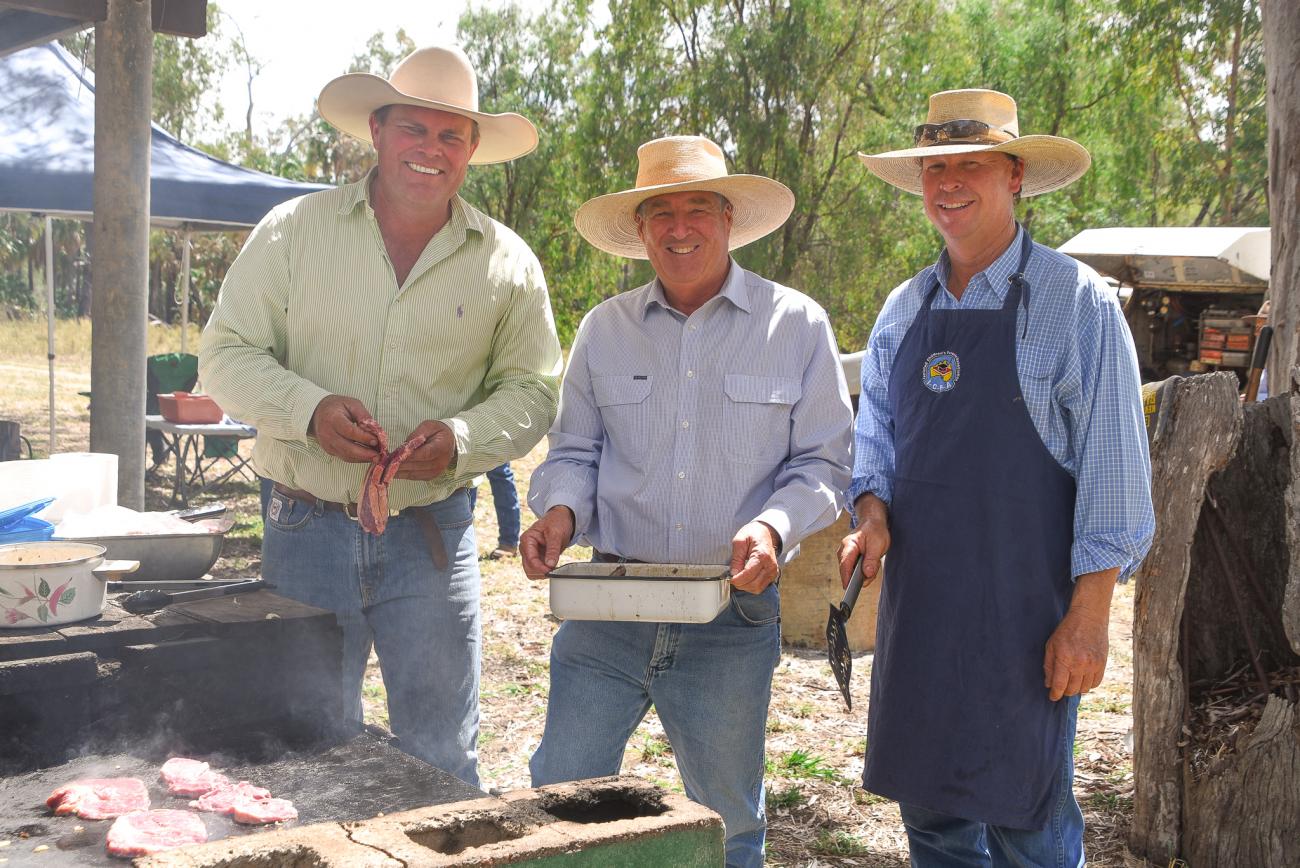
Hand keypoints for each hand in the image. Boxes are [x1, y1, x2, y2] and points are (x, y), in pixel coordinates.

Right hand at [310, 395, 380, 462]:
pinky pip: (344, 457)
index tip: (376, 441)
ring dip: (362, 458)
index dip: (364, 438)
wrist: (317, 413)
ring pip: (346, 455)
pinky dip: (357, 459)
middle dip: (365, 453)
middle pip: (347, 448)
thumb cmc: (336, 407)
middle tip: (379, 455)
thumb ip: (364, 415)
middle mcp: (328, 433)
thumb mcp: (352, 404)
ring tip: (376, 457)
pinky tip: (367, 456)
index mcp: (333, 419)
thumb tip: (375, 429)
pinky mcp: (329, 450)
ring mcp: (327, 444)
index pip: (349, 431)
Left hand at [390, 421, 457, 479]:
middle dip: (398, 465)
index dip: (407, 457)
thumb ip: (417, 434)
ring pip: (413, 474)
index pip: (423, 454)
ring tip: (384, 469)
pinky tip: (392, 472)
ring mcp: (436, 471)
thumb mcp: (429, 426)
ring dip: (398, 472)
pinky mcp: (431, 476)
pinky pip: (415, 477)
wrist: (451, 442)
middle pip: (416, 466)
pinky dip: (403, 475)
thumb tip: (405, 445)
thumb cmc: (438, 431)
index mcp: (441, 447)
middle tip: (382, 464)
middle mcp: (440, 462)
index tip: (392, 457)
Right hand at [520, 506, 574, 579]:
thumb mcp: (556, 534)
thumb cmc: (557, 522)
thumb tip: (550, 565)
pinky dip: (545, 571)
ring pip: (532, 571)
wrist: (562, 518)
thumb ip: (552, 549)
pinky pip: (538, 570)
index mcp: (527, 539)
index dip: (539, 567)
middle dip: (540, 571)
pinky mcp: (538, 558)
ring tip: (555, 567)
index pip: (530, 559)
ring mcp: (531, 554)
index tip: (550, 570)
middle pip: (528, 568)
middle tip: (554, 570)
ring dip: (543, 572)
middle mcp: (527, 548)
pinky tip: (553, 567)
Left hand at [729, 521, 780, 593]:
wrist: (765, 532)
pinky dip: (751, 586)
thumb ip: (736, 558)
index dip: (737, 579)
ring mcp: (773, 571)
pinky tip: (746, 578)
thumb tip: (733, 573)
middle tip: (733, 577)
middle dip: (741, 584)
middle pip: (754, 584)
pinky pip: (760, 587)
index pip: (748, 574)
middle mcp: (770, 565)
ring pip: (757, 588)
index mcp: (762, 555)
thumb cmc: (753, 534)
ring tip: (739, 577)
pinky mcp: (772, 575)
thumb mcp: (739, 541)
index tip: (730, 578)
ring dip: (746, 586)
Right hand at [836, 493, 889, 589]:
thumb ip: (872, 560)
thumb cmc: (875, 531)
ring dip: (863, 573)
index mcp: (848, 545)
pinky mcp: (850, 558)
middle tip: (871, 575)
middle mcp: (844, 550)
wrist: (873, 522)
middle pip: (847, 570)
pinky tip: (870, 565)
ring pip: (851, 571)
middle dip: (858, 577)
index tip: (849, 589)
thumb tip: (867, 574)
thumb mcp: (877, 545)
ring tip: (873, 565)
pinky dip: (863, 571)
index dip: (846, 578)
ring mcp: (846, 555)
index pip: (845, 564)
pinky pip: (855, 569)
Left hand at [1042, 569, 1118, 700]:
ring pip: (1085, 688)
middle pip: (1072, 689)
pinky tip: (1082, 679)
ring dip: (1077, 688)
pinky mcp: (1102, 664)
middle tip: (1061, 689)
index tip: (1052, 697)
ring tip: (1072, 682)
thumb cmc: (1066, 631)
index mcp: (1065, 659)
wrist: (1089, 618)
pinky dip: (1089, 684)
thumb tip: (1049, 684)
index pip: (1060, 685)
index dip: (1055, 694)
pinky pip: (1096, 683)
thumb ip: (1049, 666)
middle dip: (1065, 692)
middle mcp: (1080, 664)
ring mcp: (1093, 665)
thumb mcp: (1051, 645)